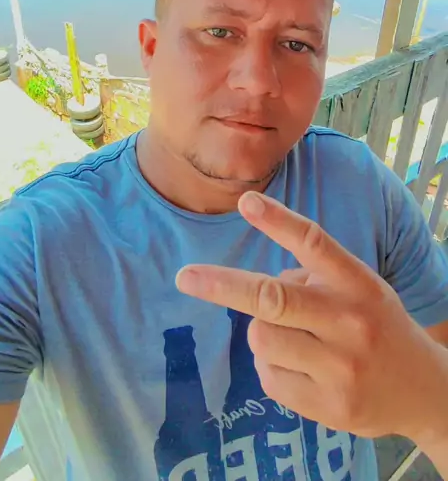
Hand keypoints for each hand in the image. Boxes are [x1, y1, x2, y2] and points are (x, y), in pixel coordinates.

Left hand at [176, 191, 447, 444]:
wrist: (422, 390)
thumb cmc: (376, 325)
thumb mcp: (360, 289)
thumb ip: (314, 278)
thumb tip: (258, 286)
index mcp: (359, 283)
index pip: (315, 244)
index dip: (279, 221)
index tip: (245, 201)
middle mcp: (351, 322)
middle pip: (272, 298)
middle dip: (222, 285)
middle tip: (185, 277)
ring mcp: (340, 368)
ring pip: (261, 338)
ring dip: (261, 333)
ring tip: (291, 337)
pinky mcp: (328, 407)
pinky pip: (268, 377)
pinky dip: (271, 367)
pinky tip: (301, 369)